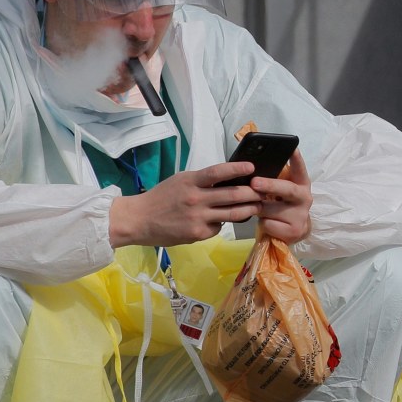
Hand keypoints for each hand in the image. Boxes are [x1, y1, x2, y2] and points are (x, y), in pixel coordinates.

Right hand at [109, 161, 259, 247]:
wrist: (139, 219)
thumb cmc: (161, 198)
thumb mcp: (180, 181)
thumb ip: (202, 181)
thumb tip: (227, 180)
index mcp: (191, 181)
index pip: (218, 172)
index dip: (237, 169)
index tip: (252, 168)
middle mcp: (196, 198)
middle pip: (233, 195)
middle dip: (253, 194)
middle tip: (263, 192)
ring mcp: (198, 217)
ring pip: (232, 213)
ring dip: (249, 210)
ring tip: (257, 207)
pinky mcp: (198, 233)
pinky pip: (218, 227)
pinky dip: (223, 224)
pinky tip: (223, 221)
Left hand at [252, 150, 313, 243]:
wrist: (294, 230)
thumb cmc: (283, 205)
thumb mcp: (281, 191)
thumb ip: (273, 180)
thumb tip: (249, 170)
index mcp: (301, 183)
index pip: (299, 169)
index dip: (296, 159)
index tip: (292, 148)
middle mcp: (304, 198)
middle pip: (287, 189)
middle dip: (270, 185)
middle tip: (255, 183)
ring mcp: (301, 215)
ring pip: (270, 209)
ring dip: (258, 208)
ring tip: (257, 208)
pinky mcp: (294, 231)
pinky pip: (268, 224)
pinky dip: (262, 223)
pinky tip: (268, 222)